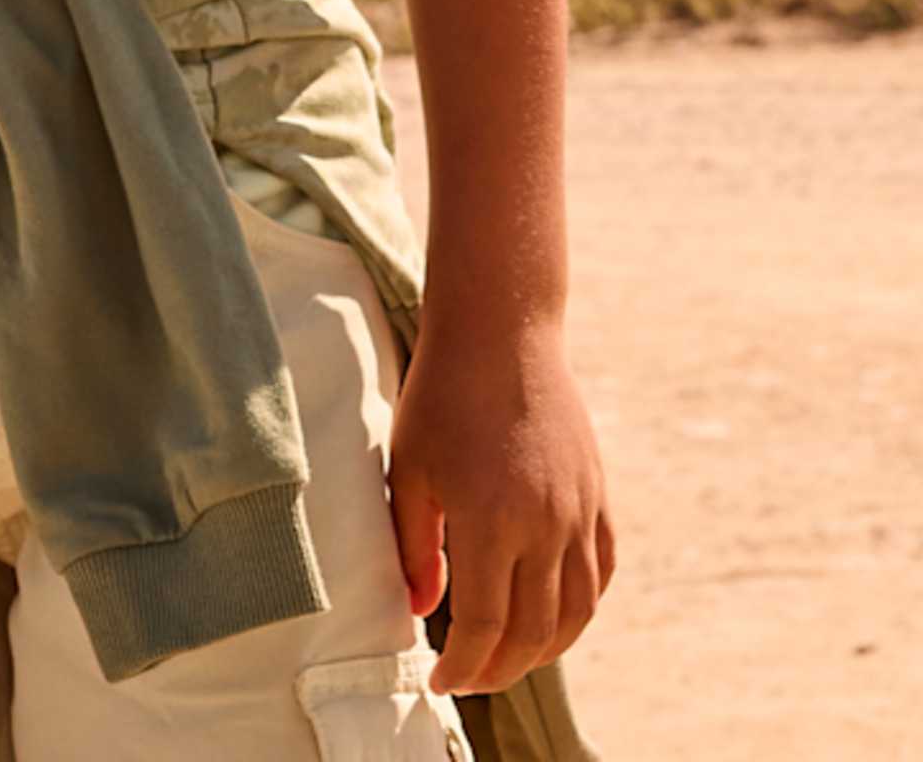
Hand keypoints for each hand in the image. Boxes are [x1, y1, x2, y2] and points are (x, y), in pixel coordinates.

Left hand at [388, 312, 614, 698]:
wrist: (501, 331)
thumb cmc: (442, 396)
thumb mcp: (411, 469)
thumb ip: (414, 546)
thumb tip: (423, 610)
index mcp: (491, 520)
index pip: (484, 627)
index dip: (461, 666)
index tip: (438, 681)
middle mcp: (545, 524)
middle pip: (534, 632)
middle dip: (500, 670)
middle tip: (469, 678)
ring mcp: (579, 511)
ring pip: (576, 611)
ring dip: (544, 650)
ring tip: (508, 659)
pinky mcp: (598, 495)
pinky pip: (602, 572)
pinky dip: (582, 607)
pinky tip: (554, 616)